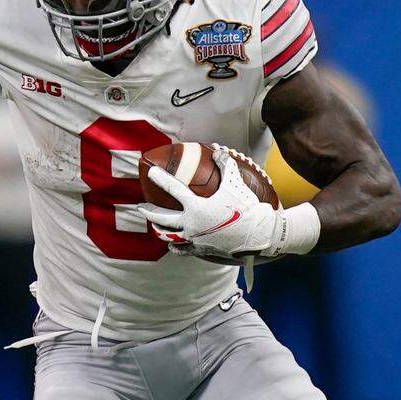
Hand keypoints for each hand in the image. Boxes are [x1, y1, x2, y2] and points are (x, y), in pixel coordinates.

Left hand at [137, 147, 285, 260]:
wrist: (259, 234)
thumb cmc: (246, 207)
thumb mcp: (235, 183)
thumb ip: (225, 164)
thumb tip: (218, 149)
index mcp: (195, 206)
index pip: (172, 188)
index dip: (160, 178)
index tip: (151, 172)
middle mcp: (191, 223)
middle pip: (162, 218)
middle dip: (148, 212)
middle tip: (140, 207)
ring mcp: (195, 238)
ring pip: (169, 236)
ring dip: (159, 230)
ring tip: (154, 226)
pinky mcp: (202, 249)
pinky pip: (183, 250)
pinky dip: (176, 247)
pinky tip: (172, 246)